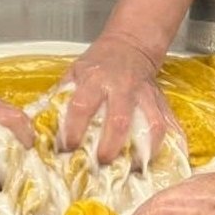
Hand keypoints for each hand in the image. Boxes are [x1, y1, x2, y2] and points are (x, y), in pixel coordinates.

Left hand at [60, 34, 176, 163]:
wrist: (130, 46)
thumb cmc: (98, 63)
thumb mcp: (75, 71)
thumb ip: (62, 95)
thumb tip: (43, 124)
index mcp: (95, 80)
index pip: (82, 106)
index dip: (74, 129)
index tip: (69, 147)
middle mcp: (121, 88)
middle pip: (118, 120)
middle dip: (111, 145)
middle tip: (102, 163)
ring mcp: (144, 95)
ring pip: (150, 123)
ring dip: (145, 149)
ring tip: (135, 169)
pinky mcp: (160, 101)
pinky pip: (169, 123)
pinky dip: (171, 142)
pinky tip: (168, 159)